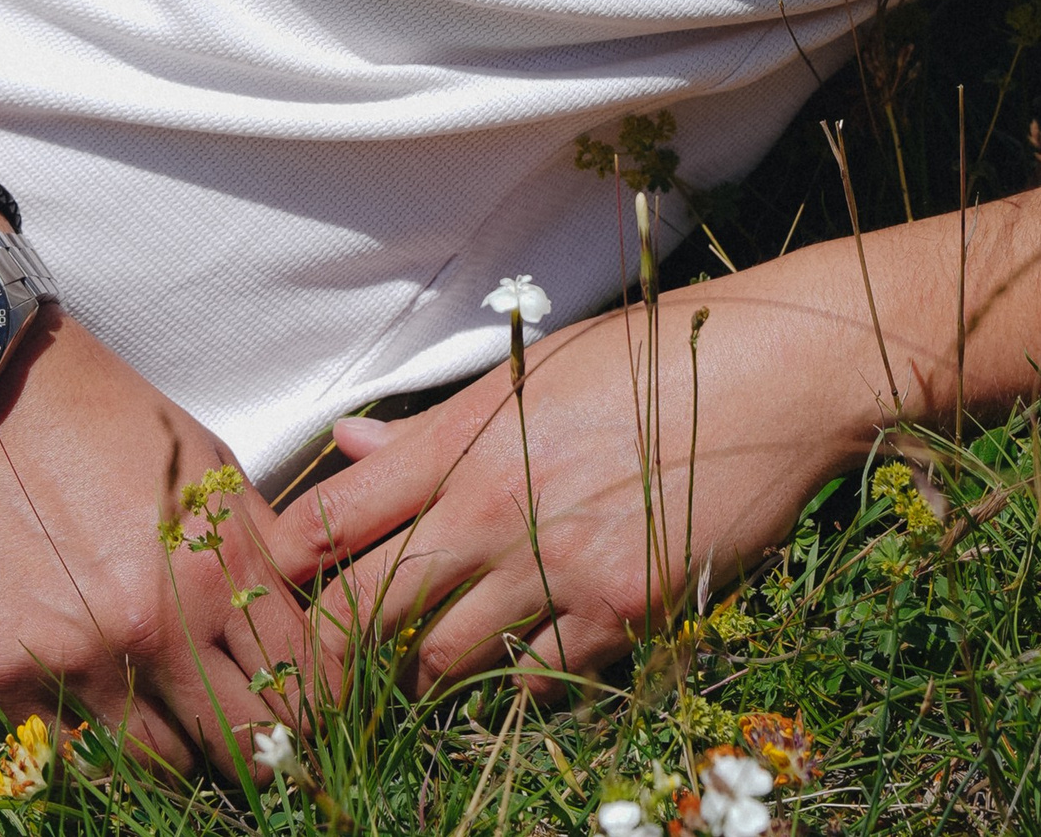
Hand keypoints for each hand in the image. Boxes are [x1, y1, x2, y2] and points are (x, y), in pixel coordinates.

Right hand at [0, 311, 312, 768]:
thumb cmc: (105, 413)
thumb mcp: (206, 461)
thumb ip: (254, 546)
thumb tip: (295, 618)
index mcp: (217, 565)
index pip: (299, 686)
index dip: (306, 707)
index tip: (294, 710)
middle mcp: (155, 624)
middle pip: (238, 744)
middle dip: (248, 744)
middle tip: (232, 726)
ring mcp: (78, 655)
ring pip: (157, 764)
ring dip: (169, 743)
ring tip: (161, 708)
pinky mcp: (4, 670)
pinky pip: (71, 752)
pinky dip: (92, 740)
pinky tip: (95, 704)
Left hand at [275, 280, 858, 690]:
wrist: (774, 373)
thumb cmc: (649, 357)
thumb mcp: (527, 371)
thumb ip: (433, 427)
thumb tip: (347, 443)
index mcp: (462, 437)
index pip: (327, 521)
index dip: (280, 572)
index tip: (266, 598)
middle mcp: (493, 505)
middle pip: (361, 613)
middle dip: (329, 658)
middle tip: (319, 683)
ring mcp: (555, 565)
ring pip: (440, 665)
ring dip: (424, 676)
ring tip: (423, 673)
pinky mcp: (619, 613)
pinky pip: (535, 683)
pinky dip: (519, 684)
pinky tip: (526, 662)